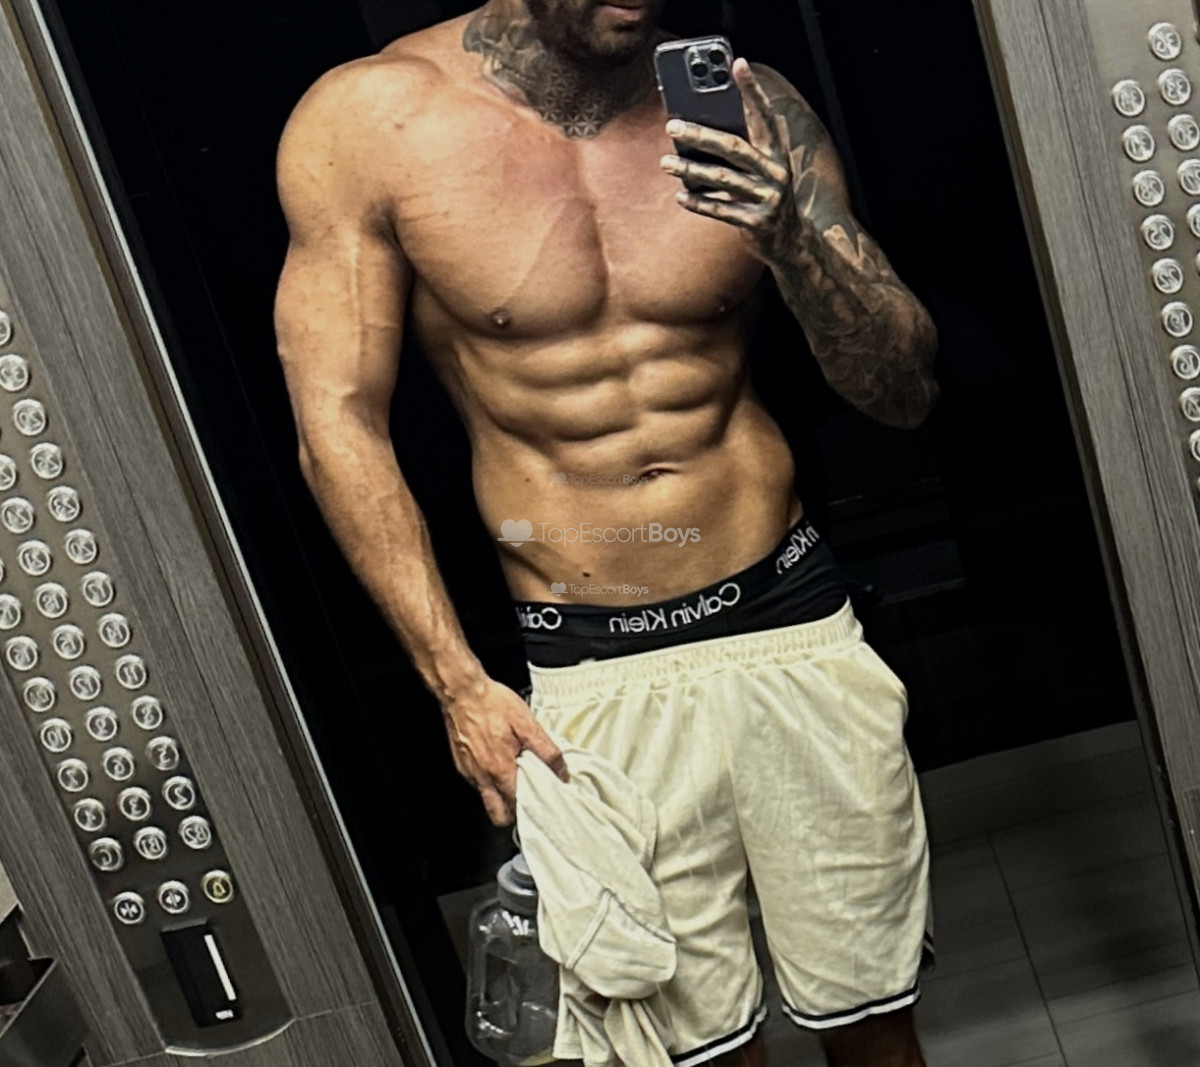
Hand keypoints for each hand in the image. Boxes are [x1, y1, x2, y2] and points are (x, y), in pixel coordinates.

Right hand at [442, 678, 567, 825]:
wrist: (461, 692)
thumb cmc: (492, 703)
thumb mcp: (527, 722)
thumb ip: (546, 750)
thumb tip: (561, 771)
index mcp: (500, 769)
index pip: (518, 806)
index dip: (533, 807)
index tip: (544, 800)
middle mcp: (482, 776)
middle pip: (498, 815)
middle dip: (514, 813)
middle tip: (529, 797)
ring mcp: (469, 772)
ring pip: (487, 799)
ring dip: (502, 795)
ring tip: (517, 777)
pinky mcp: (461, 764)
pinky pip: (478, 784)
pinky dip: (490, 781)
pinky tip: (500, 762)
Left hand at [660, 58, 802, 261]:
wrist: (790, 241)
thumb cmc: (765, 197)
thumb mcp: (761, 170)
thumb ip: (740, 150)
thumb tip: (697, 130)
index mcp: (776, 153)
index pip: (764, 115)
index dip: (752, 90)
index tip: (737, 63)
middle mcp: (775, 172)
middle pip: (734, 147)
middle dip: (701, 134)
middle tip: (672, 125)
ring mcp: (768, 198)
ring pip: (723, 179)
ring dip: (691, 169)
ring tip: (666, 162)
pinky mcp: (756, 222)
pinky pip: (721, 210)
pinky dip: (699, 203)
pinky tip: (680, 196)